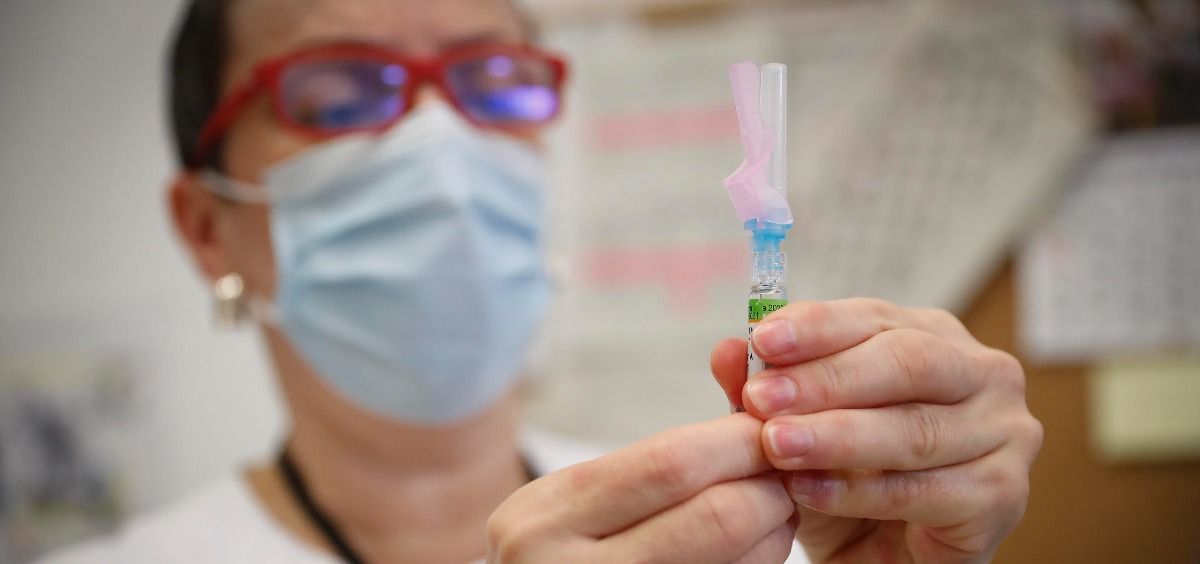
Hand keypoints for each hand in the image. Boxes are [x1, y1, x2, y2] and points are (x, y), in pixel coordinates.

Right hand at [486, 415, 796, 563]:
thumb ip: (652, 459)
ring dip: (776, 534)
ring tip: (777, 514)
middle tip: (786, 476)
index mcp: (550, 514)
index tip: (768, 428)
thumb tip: (743, 383)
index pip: (672, 462)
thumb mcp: (574, 501)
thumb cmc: (556, 554)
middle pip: (716, 516)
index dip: (738, 442)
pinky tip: (757, 552)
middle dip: (770, 489)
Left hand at [710, 298, 1042, 562]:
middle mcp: (981, 373)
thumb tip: (727, 350)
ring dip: (837, 437)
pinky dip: (860, 491)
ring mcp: (1004, 432)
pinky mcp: (1004, 493)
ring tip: (777, 445)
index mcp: (932, 336)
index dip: (817, 326)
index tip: (762, 339)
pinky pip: (925, 490)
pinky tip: (810, 491)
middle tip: (763, 398)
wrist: (883, 553)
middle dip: (827, 379)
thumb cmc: (848, 478)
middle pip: (906, 362)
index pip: (874, 317)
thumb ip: (767, 388)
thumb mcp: (797, 427)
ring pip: (914, 428)